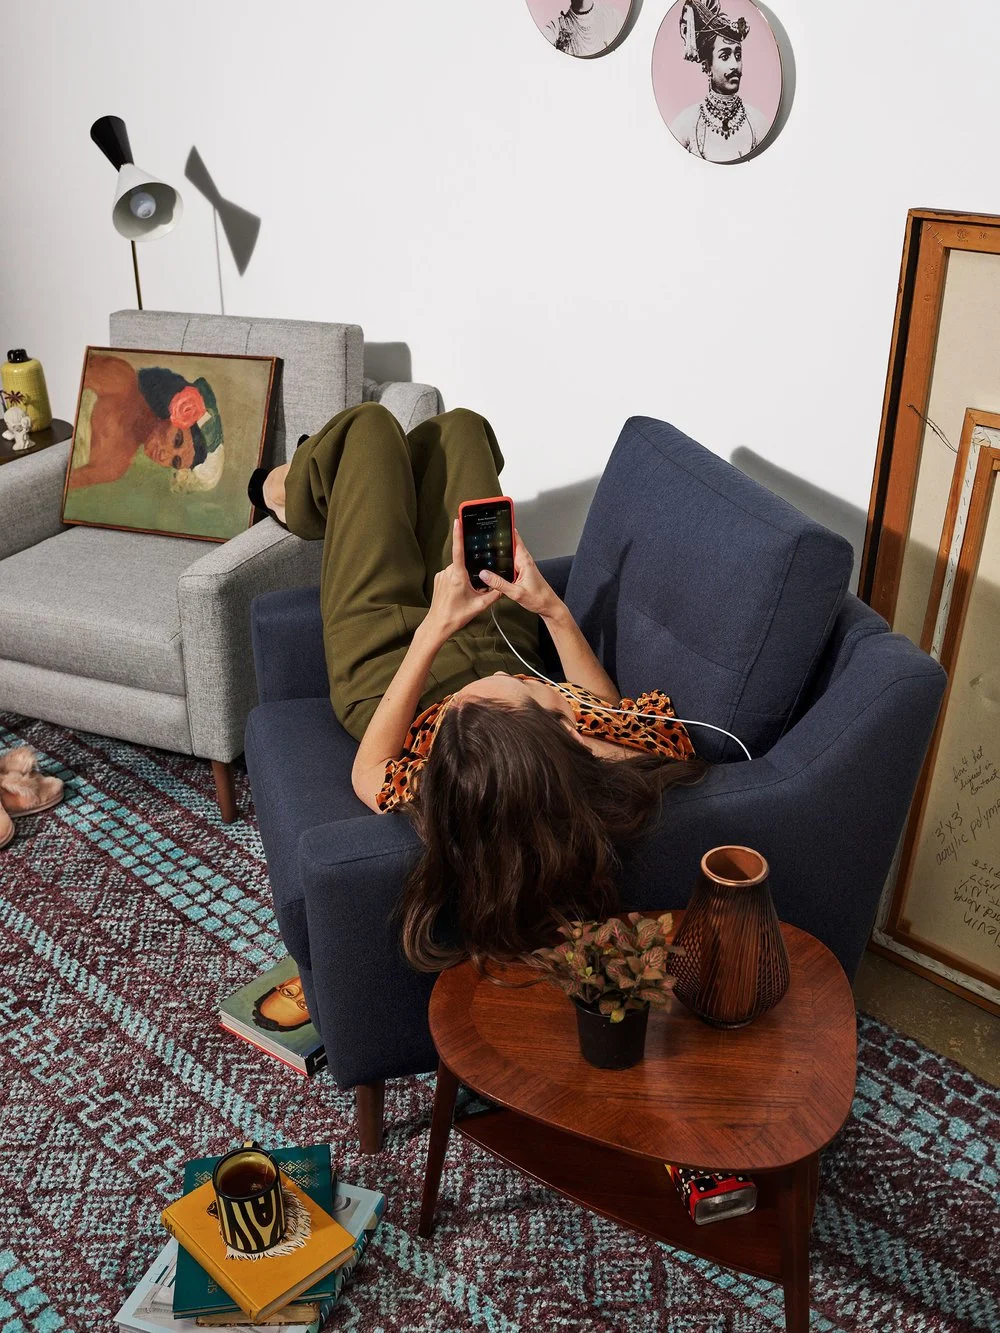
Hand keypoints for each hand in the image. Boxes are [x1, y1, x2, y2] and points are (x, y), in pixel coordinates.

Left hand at [423, 519, 500, 639]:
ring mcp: (441, 575)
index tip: (458, 521)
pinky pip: (451, 575)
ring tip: (464, 595)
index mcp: (458, 576)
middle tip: (471, 590)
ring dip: (464, 578)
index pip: (458, 550)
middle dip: (471, 573)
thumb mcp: (480, 605)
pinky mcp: (438, 579)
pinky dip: (457, 581)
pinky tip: (458, 594)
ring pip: (457, 570)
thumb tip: (503, 586)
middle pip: (463, 564)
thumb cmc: (456, 616)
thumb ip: (494, 594)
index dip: (458, 534)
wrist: (438, 625)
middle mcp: (448, 573)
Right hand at [478, 531, 558, 617]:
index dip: (506, 529)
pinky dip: (502, 561)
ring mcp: (523, 565)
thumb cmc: (539, 598)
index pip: (515, 538)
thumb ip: (499, 583)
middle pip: (510, 544)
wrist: (548, 606)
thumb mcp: (516, 593)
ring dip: (500, 551)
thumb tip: (485, 574)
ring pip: (509, 553)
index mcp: (524, 561)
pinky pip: (510, 562)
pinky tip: (494, 565)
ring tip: (486, 548)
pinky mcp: (522, 571)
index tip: (497, 521)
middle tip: (485, 534)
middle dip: (499, 538)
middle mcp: (524, 560)